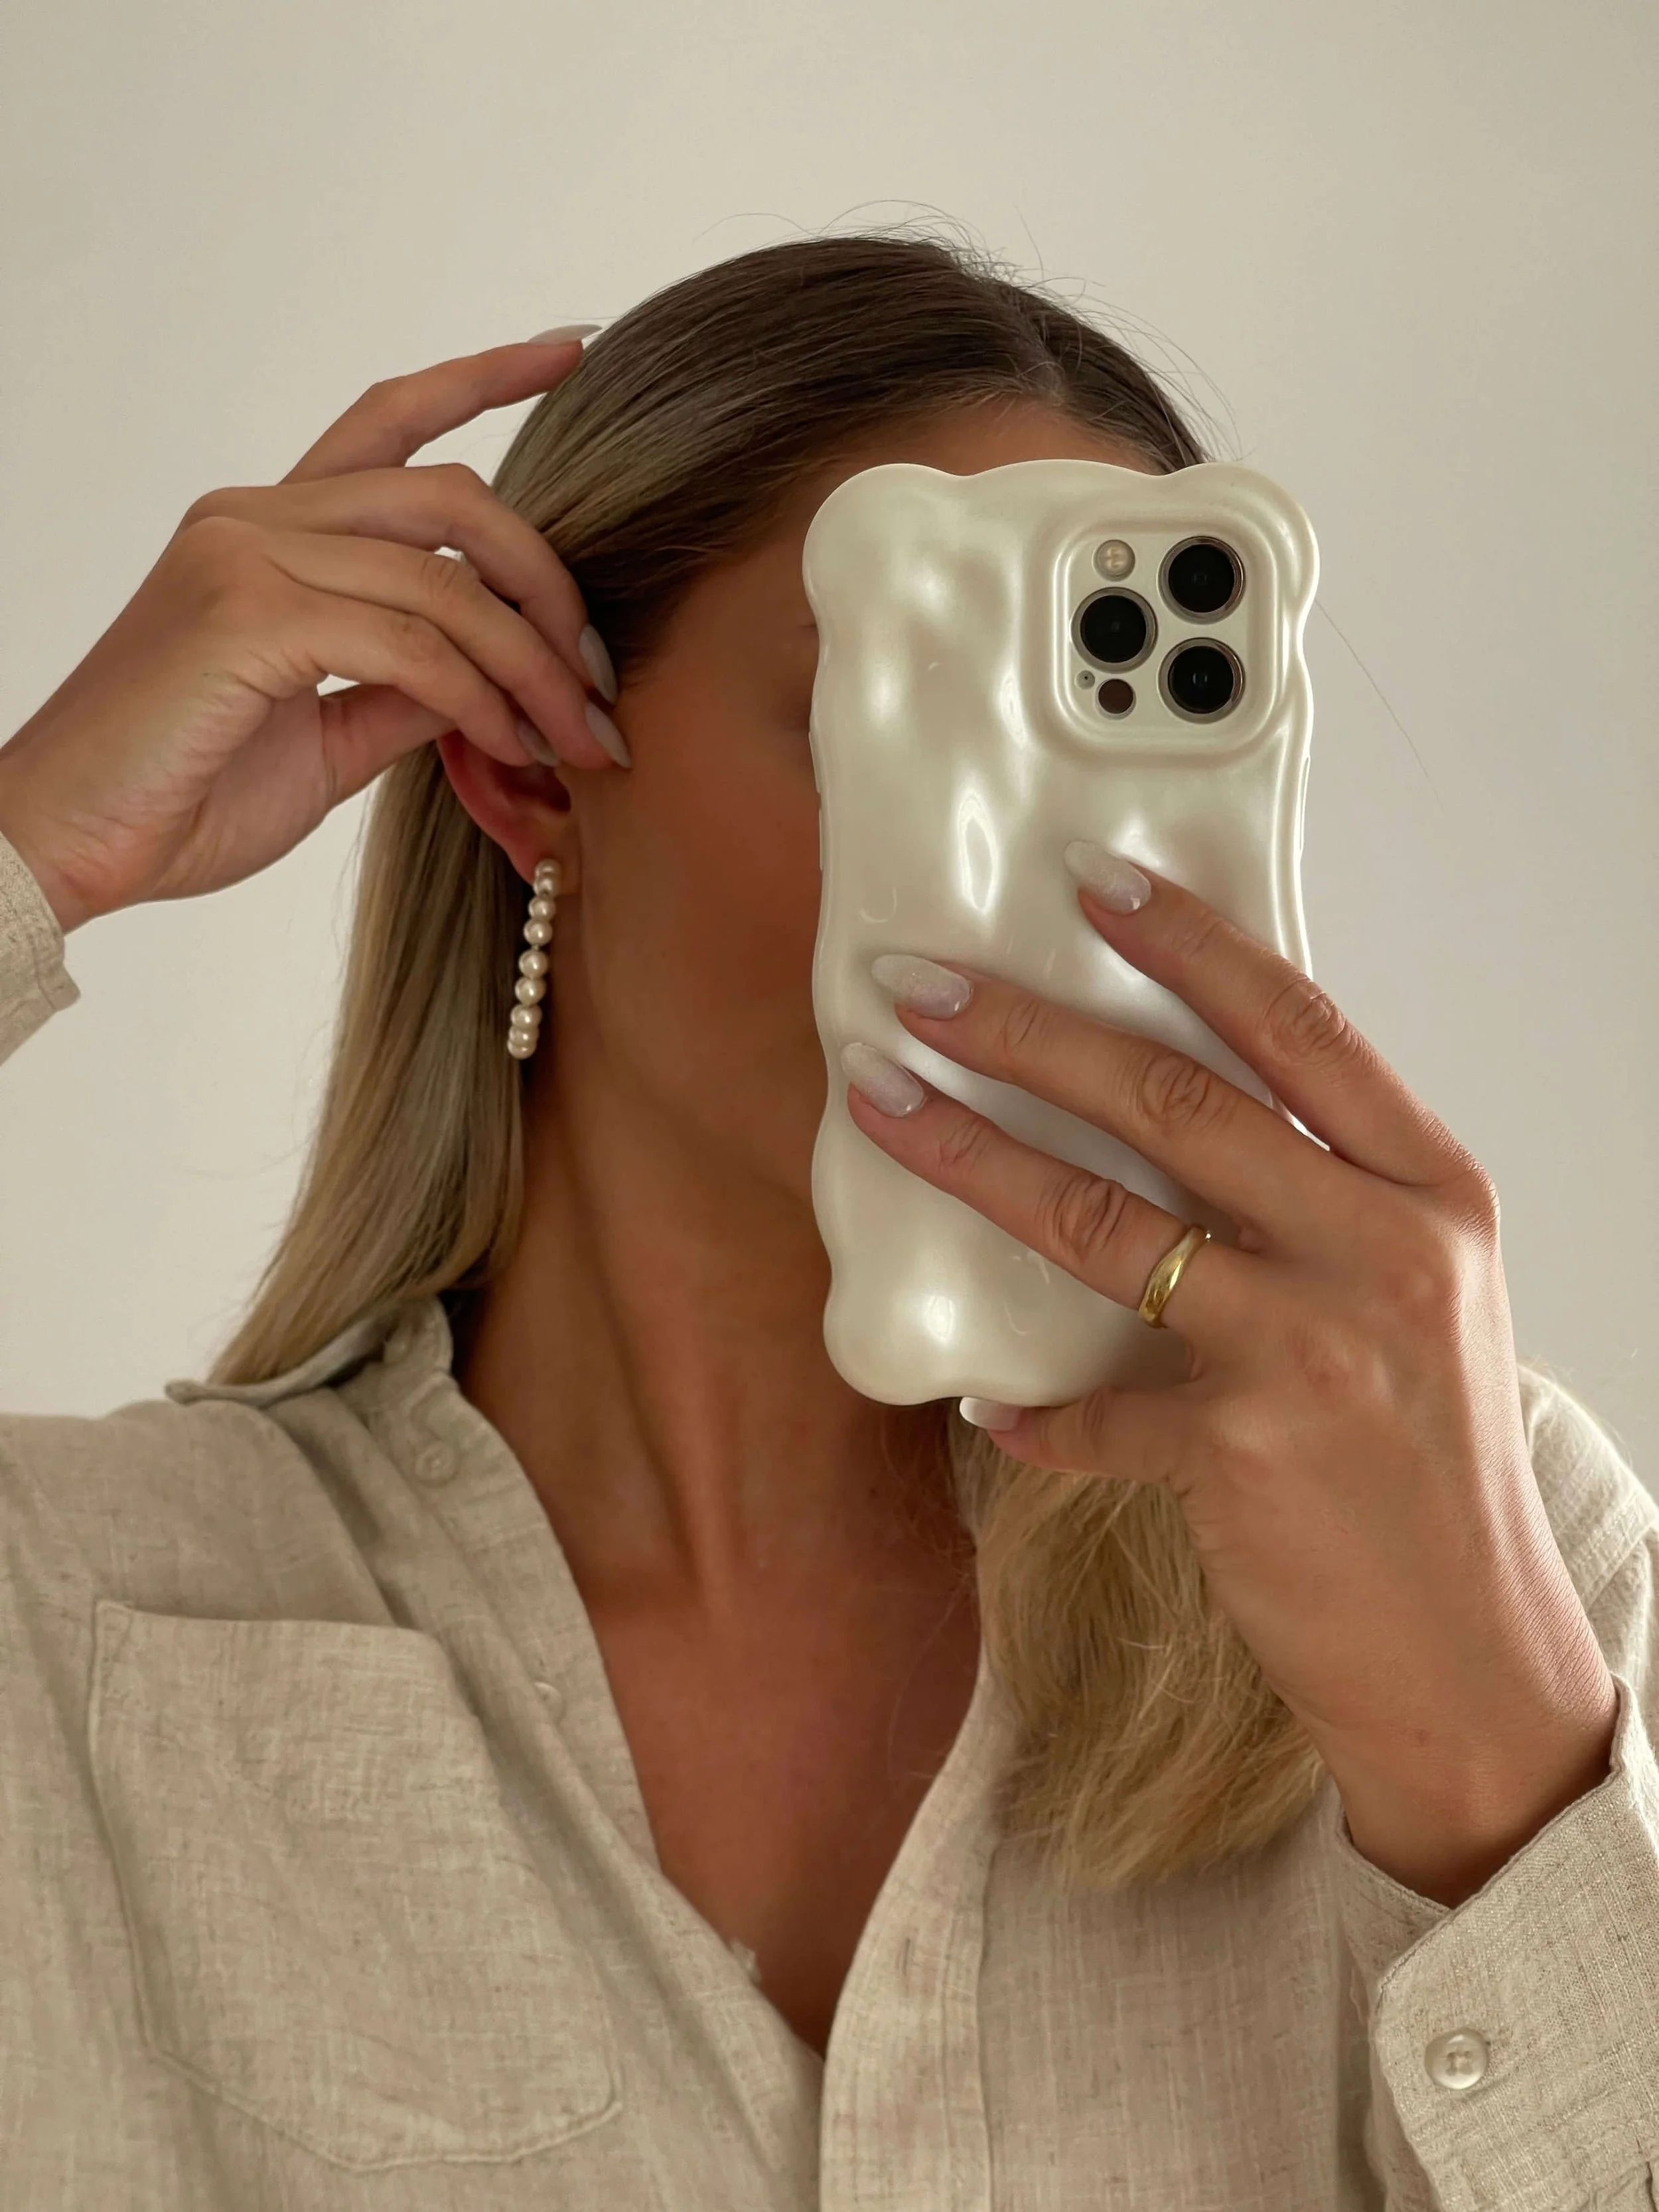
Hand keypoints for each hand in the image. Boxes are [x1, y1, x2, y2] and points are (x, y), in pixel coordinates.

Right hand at [0, 337, 627, 933]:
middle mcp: (254, 518)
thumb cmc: (182, 796)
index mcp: (266, 530)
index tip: (569, 347)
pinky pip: (411, 643)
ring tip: (580, 735)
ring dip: (534, 663)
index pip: (388, 421)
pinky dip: (480, 697)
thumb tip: (496, 677)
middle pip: (453, 495)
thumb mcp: (329, 735)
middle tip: (598, 675)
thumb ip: (408, 686)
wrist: (69, 846)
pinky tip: (513, 744)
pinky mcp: (247, 615)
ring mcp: (245, 556)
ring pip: (447, 576)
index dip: (483, 377)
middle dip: (549, 581)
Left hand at [845, 845, 1618, 1905]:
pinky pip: (1090, 1407)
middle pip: (1172, 1098)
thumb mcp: (1416, 1292)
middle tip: (914, 982)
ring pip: (1102, 1221)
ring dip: (970, 1155)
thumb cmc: (1426, 1457)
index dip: (1187, 942)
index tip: (1089, 881)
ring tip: (881, 1102)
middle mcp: (1383, 1249)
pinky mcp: (1242, 1447)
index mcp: (1430, 1189)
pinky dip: (1033, 1409)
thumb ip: (1322, 1195)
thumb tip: (1171, 1107)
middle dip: (1023, 1028)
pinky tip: (986, 1405)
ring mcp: (1315, 1345)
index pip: (1297, 1025)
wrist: (1467, 1647)